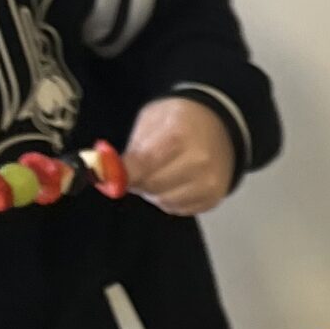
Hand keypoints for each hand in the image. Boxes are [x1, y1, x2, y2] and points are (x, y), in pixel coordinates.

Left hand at [122, 95, 235, 214]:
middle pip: (153, 186)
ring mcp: (208, 183)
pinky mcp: (212, 199)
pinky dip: (169, 199)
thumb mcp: (153, 119)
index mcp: (180, 134)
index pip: (144, 164)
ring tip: (157, 174)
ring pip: (164, 201)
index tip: (108, 175)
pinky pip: (179, 209)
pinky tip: (173, 182)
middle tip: (136, 171)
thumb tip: (110, 171)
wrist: (221, 127)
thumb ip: (134, 147)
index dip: (123, 173)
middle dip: (138, 181)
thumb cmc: (182, 120)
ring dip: (153, 192)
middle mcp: (199, 162)